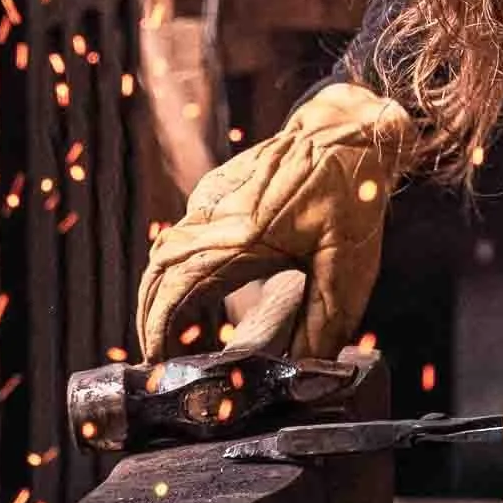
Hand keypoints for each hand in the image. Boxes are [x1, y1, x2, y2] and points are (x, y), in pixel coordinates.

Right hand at [136, 82, 415, 360]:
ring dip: (161, 290)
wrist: (347, 131)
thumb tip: (305, 371)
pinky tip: (192, 285)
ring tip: (169, 328)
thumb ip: (323, 324)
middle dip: (150, 316)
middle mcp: (216, 214)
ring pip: (165, 250)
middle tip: (158, 353)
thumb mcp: (347, 268)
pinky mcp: (216, 186)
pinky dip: (176, 263)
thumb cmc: (351, 195)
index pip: (177, 289)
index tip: (156, 358)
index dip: (158, 327)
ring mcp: (212, 196)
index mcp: (244, 238)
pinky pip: (182, 230)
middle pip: (158, 272)